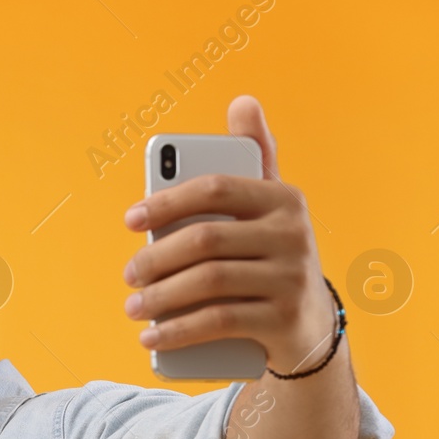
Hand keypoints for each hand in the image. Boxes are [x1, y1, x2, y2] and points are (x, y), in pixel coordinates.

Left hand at [120, 95, 336, 373]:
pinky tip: (150, 337)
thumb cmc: (271, 258)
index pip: (216, 188)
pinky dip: (177, 331)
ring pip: (209, 283)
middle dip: (155, 258)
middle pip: (205, 240)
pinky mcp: (283, 319)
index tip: (129, 220)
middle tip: (129, 275)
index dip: (167, 201)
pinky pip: (218, 322)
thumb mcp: (267, 210)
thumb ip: (252, 160)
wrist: (310, 327)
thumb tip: (243, 101)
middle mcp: (293, 234)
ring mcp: (292, 278)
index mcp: (283, 199)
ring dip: (160, 298)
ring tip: (134, 307)